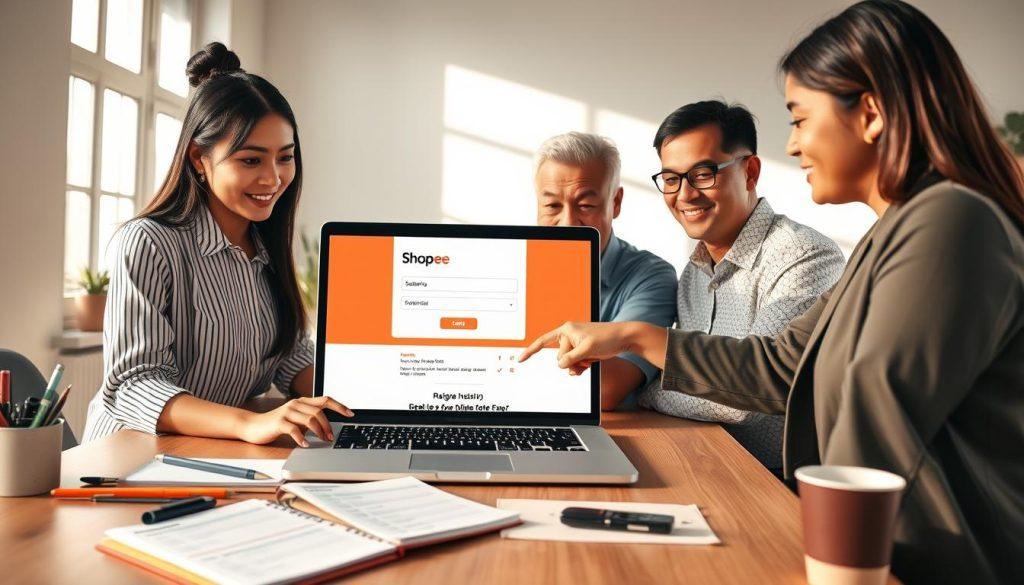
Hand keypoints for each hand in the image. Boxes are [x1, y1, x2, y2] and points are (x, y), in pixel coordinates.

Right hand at [237, 396, 352, 446]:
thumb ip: (309, 420)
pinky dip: (302, 438)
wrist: (252, 426)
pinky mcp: (278, 422)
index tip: (351, 414)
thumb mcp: (296, 420)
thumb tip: (327, 428)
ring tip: (322, 440)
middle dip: (328, 425)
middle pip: (319, 411)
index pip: (325, 400)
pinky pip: (294, 429)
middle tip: (331, 437)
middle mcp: (296, 404)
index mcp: (302, 402)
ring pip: (310, 419)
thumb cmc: (276, 424)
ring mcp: (287, 412)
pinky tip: (305, 444)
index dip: (339, 406)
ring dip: (319, 431)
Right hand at [518, 321, 636, 374]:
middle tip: (587, 357)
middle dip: (572, 362)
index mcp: (566, 330)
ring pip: (567, 363)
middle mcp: (569, 335)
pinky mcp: (582, 350)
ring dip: (577, 366)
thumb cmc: (608, 338)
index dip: (531, 351)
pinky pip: (574, 364)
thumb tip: (561, 365)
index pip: (544, 342)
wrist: (625, 338)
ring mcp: (575, 343)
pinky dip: (580, 367)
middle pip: (560, 357)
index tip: (520, 359)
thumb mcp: (587, 350)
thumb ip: (571, 358)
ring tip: (590, 360)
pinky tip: (589, 364)